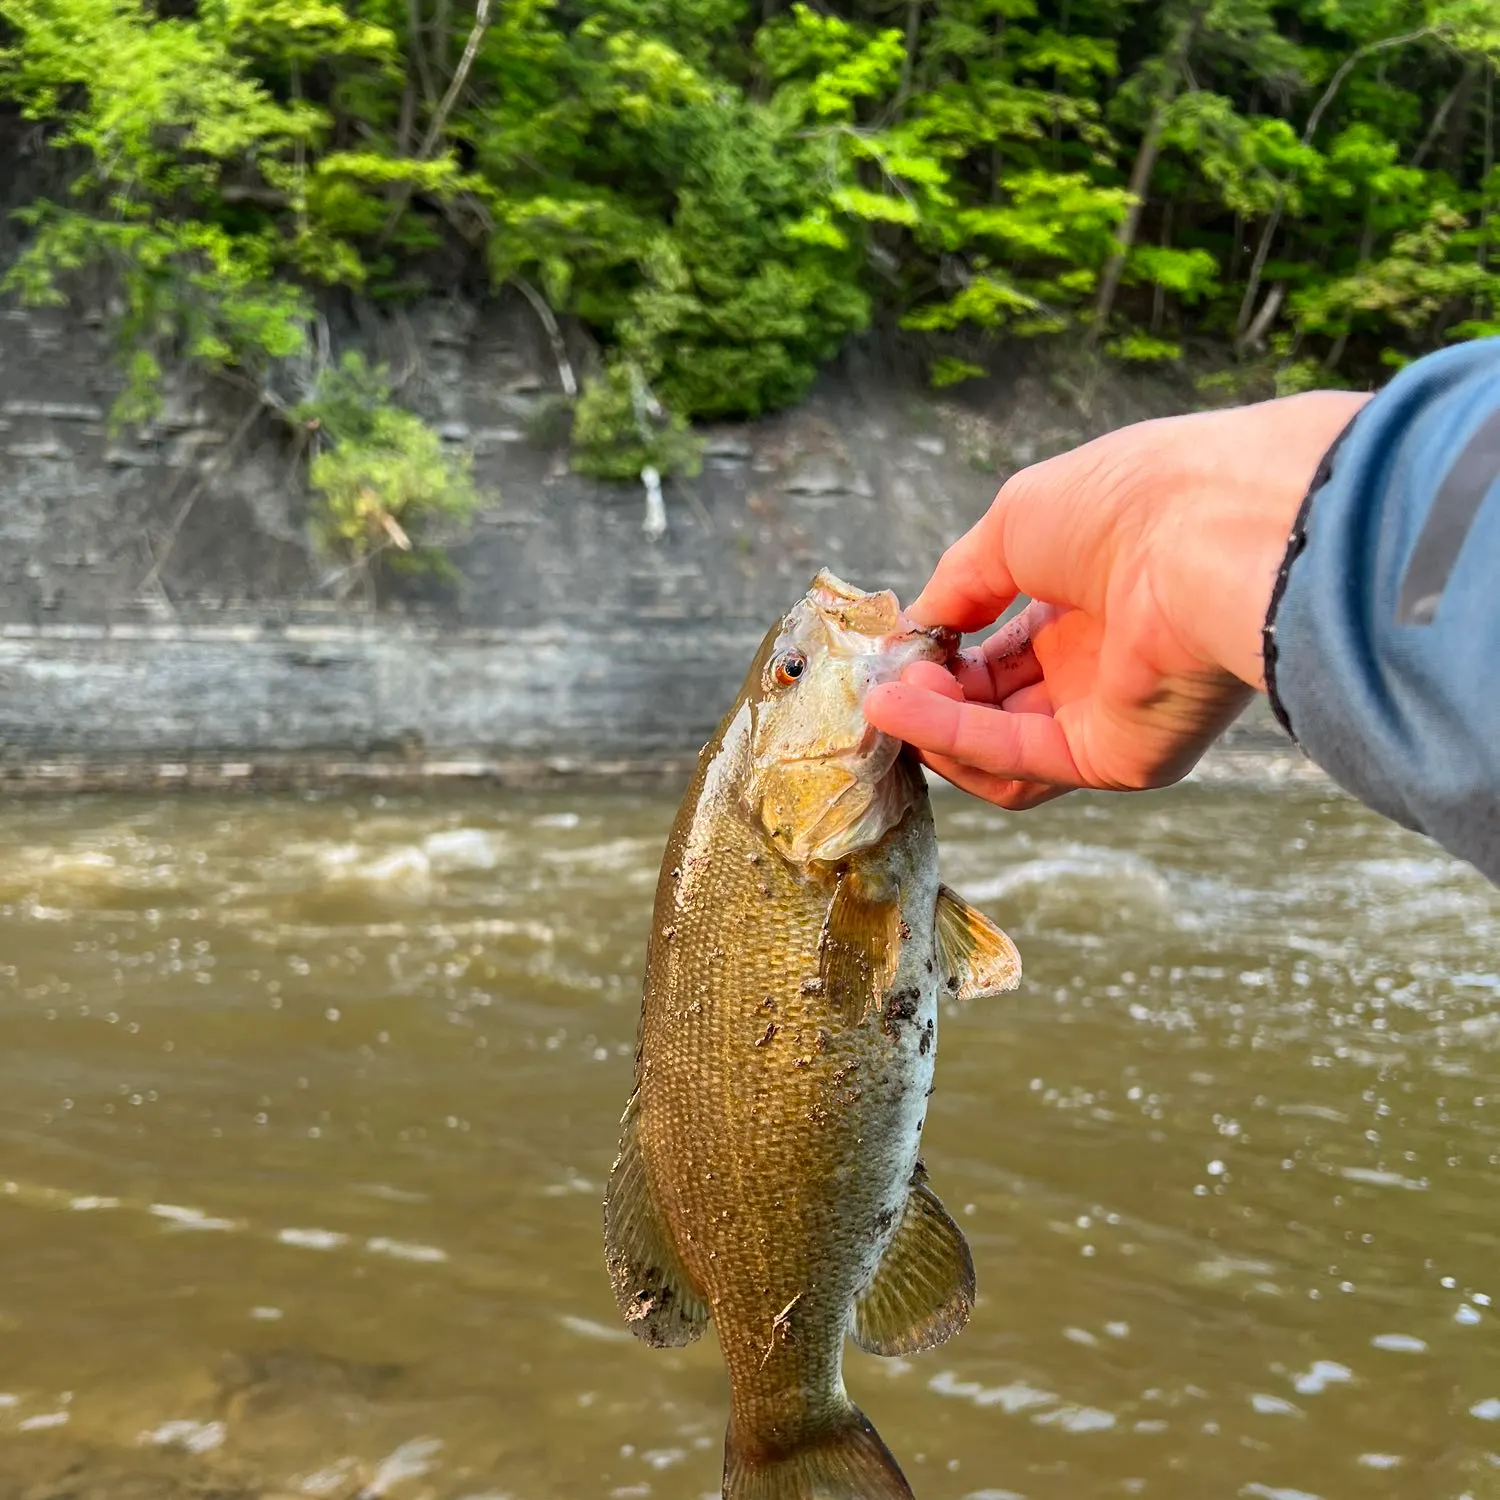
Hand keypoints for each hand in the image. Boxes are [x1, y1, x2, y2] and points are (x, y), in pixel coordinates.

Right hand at [867, 391, 1369, 809]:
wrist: (1209, 527)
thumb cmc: (1126, 501)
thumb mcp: (1014, 526)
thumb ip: (959, 584)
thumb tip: (914, 629)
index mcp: (1085, 604)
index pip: (997, 650)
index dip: (938, 653)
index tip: (890, 650)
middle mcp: (1098, 665)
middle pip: (992, 706)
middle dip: (929, 694)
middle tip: (881, 680)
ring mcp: (1110, 717)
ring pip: (998, 750)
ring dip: (933, 726)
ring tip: (887, 697)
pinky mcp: (1119, 759)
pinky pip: (1020, 761)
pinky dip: (952, 740)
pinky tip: (898, 708)